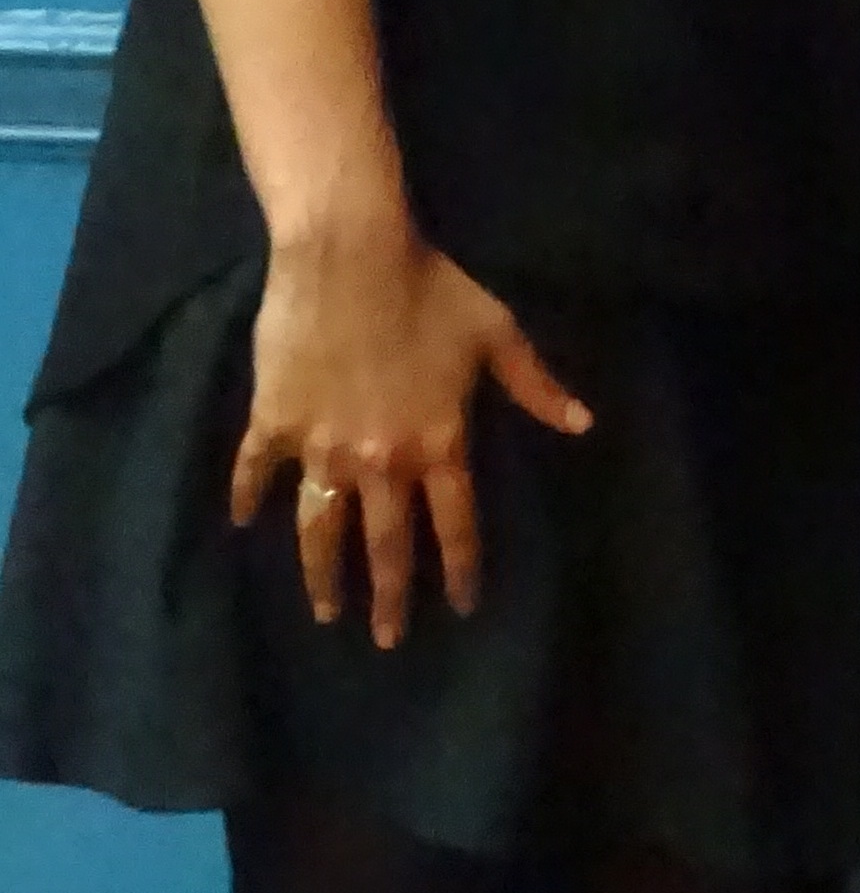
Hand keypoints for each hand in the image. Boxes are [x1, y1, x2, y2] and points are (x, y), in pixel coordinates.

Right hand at [230, 215, 591, 648]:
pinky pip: (256, 471)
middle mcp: (383, 459)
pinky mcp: (275, 422)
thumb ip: (536, 386)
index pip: (456, 524)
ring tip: (326, 611)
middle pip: (388, 544)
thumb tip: (584, 423)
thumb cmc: (430, 287)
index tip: (460, 606)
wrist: (349, 253)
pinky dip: (246, 498)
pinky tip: (241, 524)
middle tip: (387, 640)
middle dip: (390, 596)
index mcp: (439, 443)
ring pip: (322, 528)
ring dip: (323, 574)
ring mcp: (323, 446)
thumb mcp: (497, 334)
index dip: (460, 569)